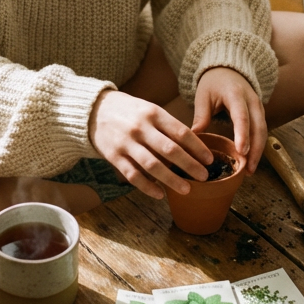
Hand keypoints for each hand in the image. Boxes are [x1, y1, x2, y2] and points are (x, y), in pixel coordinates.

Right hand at [88, 90, 213, 198]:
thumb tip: (194, 147)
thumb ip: (168, 126)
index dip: (197, 147)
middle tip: (204, 176)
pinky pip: (133, 175)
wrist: (95, 109)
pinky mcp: (114, 156)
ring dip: (172, 179)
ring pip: (152, 165)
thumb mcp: (150, 109)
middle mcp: (141, 128)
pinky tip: (160, 194)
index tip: (209, 159)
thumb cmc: (130, 111)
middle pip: (170, 150)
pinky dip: (147, 186)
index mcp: (153, 113)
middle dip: (190, 165)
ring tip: (187, 189)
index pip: (181, 132)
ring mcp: (126, 143)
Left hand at [191, 66, 267, 172]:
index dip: (243, 134)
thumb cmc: (213, 83)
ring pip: (263, 132)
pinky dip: (258, 146)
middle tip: (248, 169)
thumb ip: (201, 114)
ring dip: (258, 151)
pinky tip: (250, 161)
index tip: (241, 151)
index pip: (242, 116)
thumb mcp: (203, 95)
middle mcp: (252, 101)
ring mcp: (258, 107)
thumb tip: (194, 135)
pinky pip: (262, 131)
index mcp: (236, 94)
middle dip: (255, 150)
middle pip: (259, 127)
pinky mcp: (260, 113)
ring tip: (249, 171)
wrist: (228, 69)